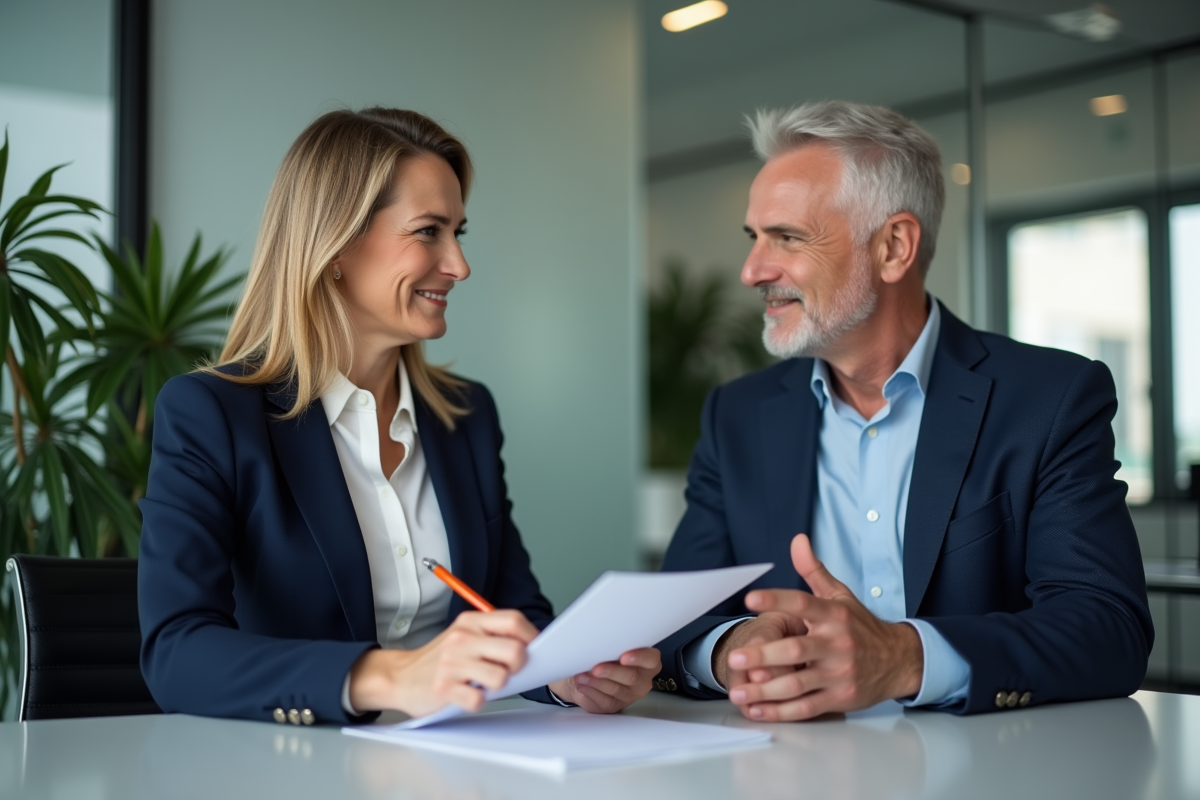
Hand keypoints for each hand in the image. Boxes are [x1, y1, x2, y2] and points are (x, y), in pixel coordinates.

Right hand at [348, 610, 537, 716]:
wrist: (401, 676)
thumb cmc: (441, 659)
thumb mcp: (465, 636)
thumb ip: (493, 636)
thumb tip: (532, 647)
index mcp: (470, 622)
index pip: (513, 621)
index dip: (531, 636)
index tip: (534, 649)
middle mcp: (462, 639)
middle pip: (515, 651)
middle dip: (519, 667)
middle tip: (508, 672)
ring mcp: (452, 663)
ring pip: (500, 678)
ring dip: (498, 687)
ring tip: (483, 684)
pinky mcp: (443, 688)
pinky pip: (478, 700)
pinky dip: (478, 701)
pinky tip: (468, 695)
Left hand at [548, 647, 660, 713]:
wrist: (592, 674)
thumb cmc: (606, 656)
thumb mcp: (612, 648)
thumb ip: (614, 647)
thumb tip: (602, 642)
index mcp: (647, 662)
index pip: (651, 659)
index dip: (639, 658)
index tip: (624, 657)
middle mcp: (642, 681)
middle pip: (632, 677)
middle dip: (612, 672)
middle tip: (596, 668)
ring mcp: (629, 696)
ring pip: (615, 690)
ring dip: (596, 682)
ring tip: (582, 676)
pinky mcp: (615, 706)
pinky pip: (604, 700)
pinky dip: (591, 691)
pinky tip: (582, 684)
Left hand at [725, 534, 923, 720]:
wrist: (899, 660)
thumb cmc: (861, 626)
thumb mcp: (840, 595)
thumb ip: (813, 570)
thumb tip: (797, 540)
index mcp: (834, 615)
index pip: (803, 603)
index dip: (776, 599)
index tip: (750, 598)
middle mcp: (837, 644)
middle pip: (796, 650)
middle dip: (764, 655)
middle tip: (735, 657)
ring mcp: (839, 673)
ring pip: (798, 683)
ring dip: (765, 690)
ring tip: (739, 691)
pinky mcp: (840, 698)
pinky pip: (807, 707)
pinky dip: (781, 711)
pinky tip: (758, 710)